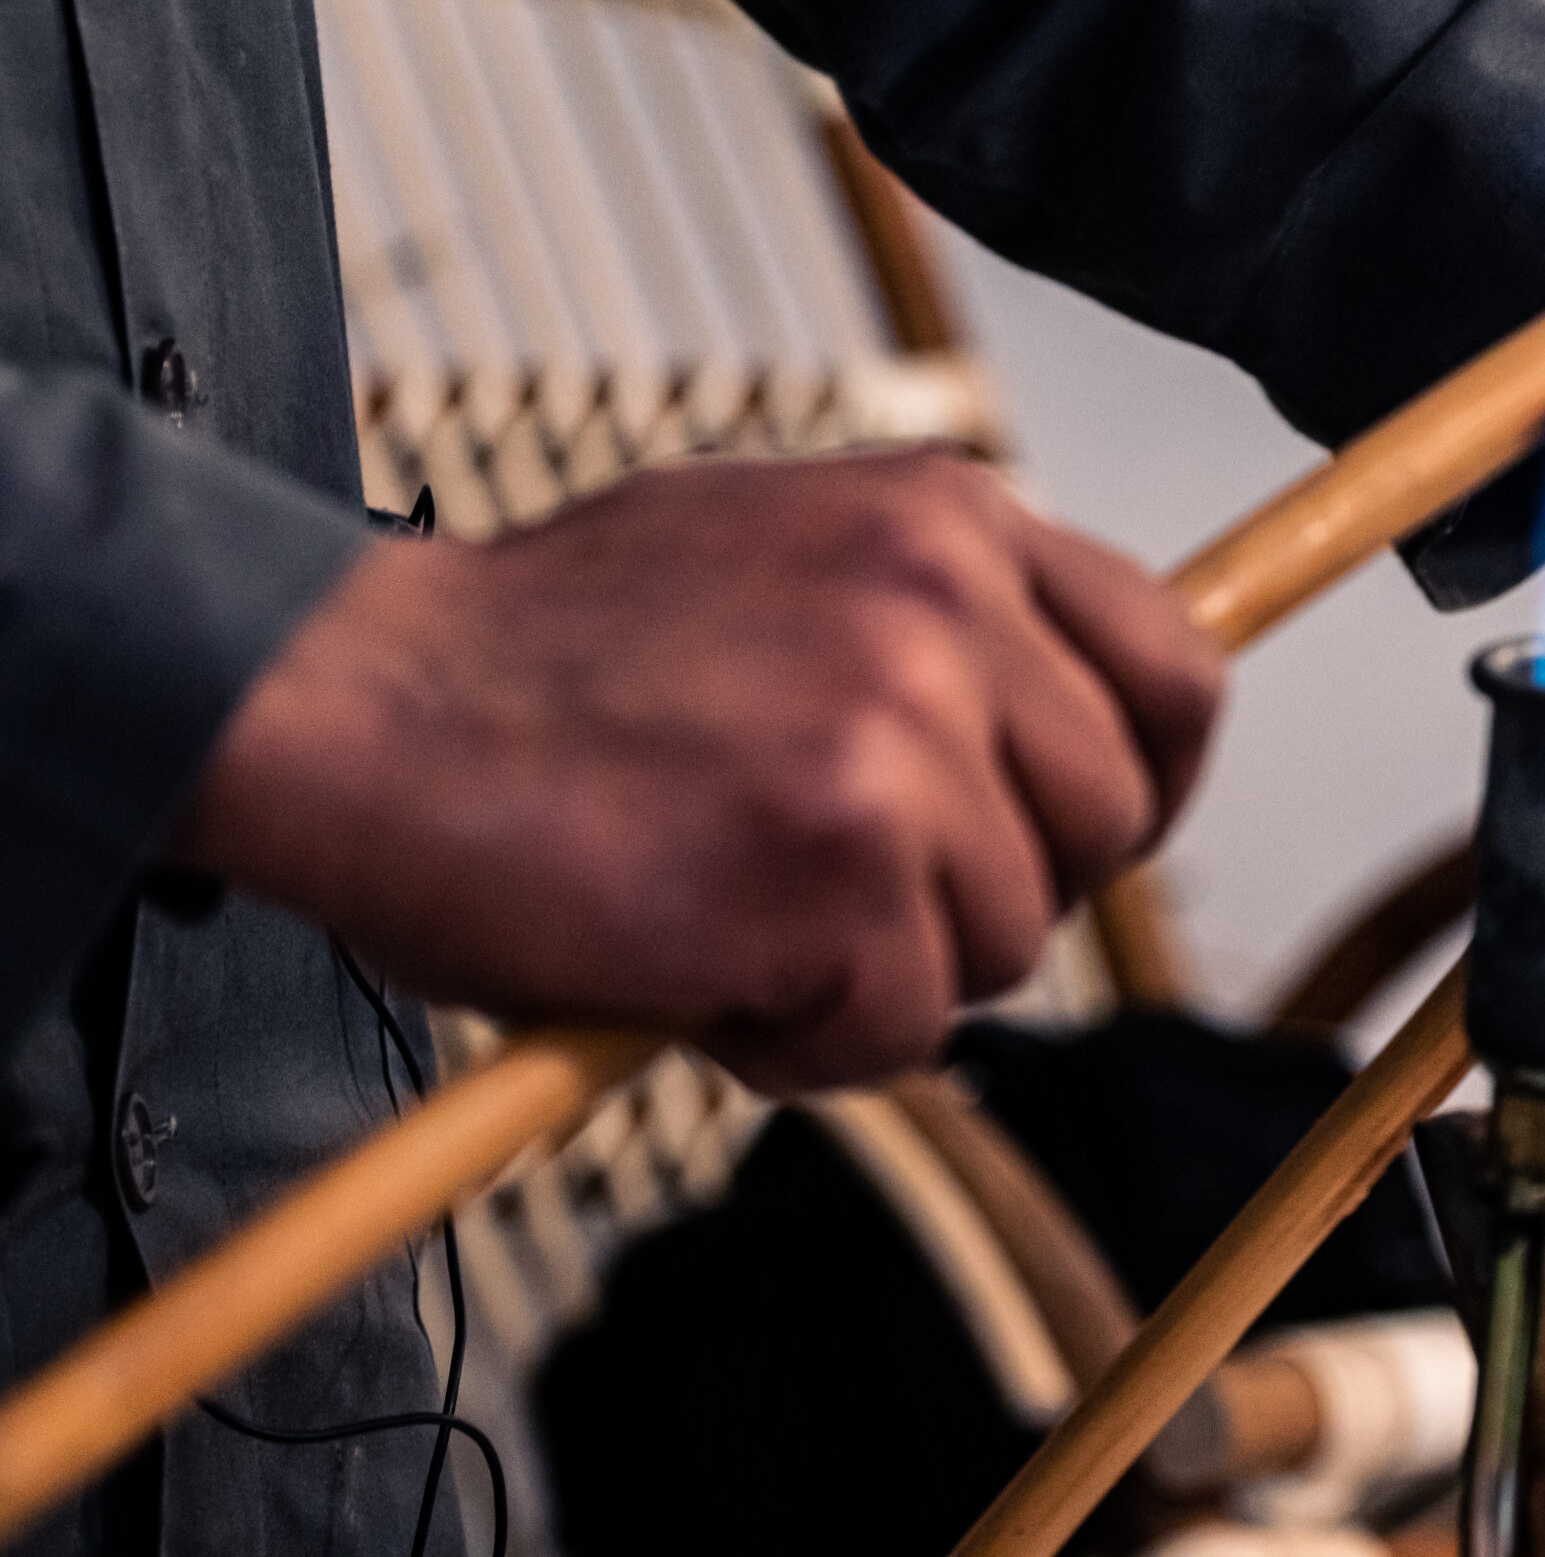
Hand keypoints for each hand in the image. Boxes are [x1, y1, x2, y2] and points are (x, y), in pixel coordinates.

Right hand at [170, 448, 1223, 1088]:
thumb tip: (1058, 732)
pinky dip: (806, 1042)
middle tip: (859, 900)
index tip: (1084, 835)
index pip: (1175, 671)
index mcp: (949, 516)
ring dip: (884, 971)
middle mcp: (948, 603)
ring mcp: (902, 731)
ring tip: (735, 915)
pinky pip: (904, 1030)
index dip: (1146, 781)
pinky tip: (698, 971)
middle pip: (1111, 824)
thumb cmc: (549, 657)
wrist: (355, 701)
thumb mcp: (787, 556)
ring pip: (1009, 941)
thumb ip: (938, 627)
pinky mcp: (840, 866)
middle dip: (999, 893)